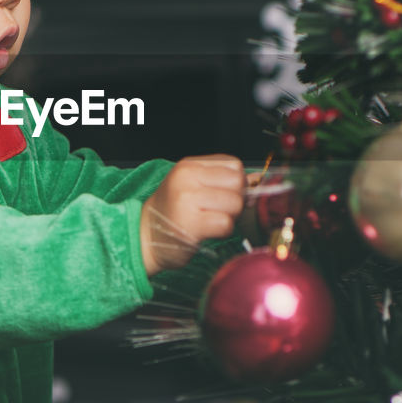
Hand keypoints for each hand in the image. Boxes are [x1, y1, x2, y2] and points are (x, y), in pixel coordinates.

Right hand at [140, 155, 245, 275]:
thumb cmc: (171, 213)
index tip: (226, 195)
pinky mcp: (190, 224)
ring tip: (209, 220)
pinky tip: (206, 231)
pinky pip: (226, 224)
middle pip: (238, 183)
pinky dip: (222, 231)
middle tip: (217, 210)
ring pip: (235, 203)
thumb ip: (221, 180)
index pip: (234, 164)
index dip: (237, 182)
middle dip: (235, 200)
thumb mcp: (191, 186)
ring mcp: (187, 200)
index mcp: (189, 166)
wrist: (144, 237)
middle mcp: (187, 178)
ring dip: (229, 217)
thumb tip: (258, 181)